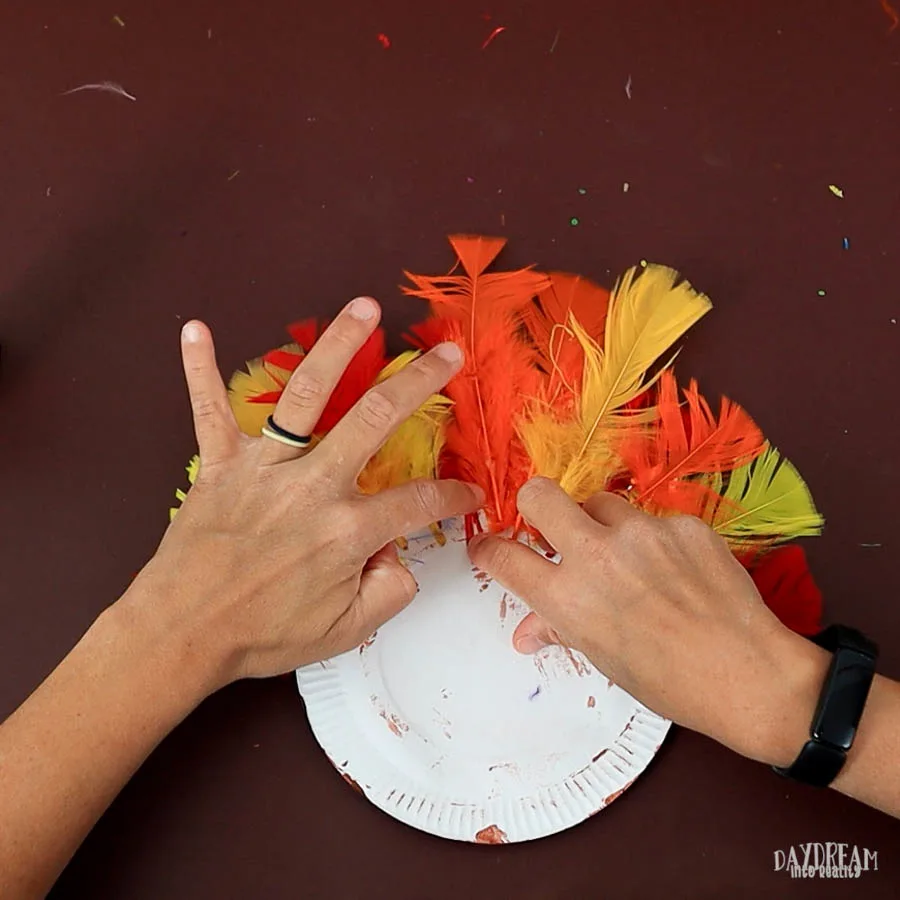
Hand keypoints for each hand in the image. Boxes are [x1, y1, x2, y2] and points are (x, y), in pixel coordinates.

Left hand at [126, 297, 482, 688]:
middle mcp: (312, 487)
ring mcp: (264, 468)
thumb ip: (388, 595)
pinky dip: (200, 370)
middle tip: (448, 354)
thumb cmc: (261, 635)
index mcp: (346, 531)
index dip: (454, 496)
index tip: (470, 493)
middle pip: (375, 420)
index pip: (418, 503)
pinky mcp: (218, 465)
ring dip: (339, 347)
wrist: (182, 634)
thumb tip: (403, 560)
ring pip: (307, 395)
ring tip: (364, 310)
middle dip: (418, 382)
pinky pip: (209, 410)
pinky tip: (196, 328)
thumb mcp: (343, 633)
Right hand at [468, 478, 828, 765]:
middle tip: (550, 526)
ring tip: (627, 558)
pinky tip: (675, 570)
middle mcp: (598, 555)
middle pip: (540, 494)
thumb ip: (560, 630)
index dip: (489, 550)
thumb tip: (526, 634)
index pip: (504, 556)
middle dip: (535, 505)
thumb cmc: (666, 681)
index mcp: (568, 598)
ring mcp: (643, 532)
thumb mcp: (603, 658)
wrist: (748, 674)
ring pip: (600, 501)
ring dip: (601, 523)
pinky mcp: (683, 523)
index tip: (490, 549)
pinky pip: (652, 519)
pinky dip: (653, 540)